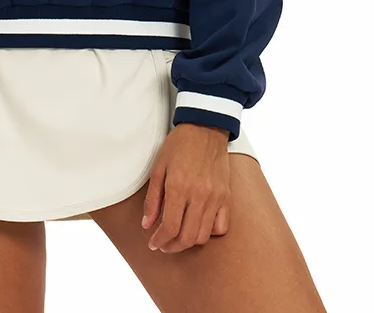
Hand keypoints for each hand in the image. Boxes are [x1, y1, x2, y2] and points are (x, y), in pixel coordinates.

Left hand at [141, 122, 231, 252]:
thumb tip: (146, 225)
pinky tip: (197, 226)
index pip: (170, 227)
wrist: (205, 128)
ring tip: (178, 238)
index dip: (160, 240)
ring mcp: (216, 197)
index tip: (153, 243)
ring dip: (189, 242)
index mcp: (179, 187)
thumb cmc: (178, 146)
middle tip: (163, 244)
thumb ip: (152, 199)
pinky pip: (221, 226)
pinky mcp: (227, 197)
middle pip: (188, 237)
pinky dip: (209, 233)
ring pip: (204, 235)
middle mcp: (199, 195)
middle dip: (172, 246)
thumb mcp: (158, 168)